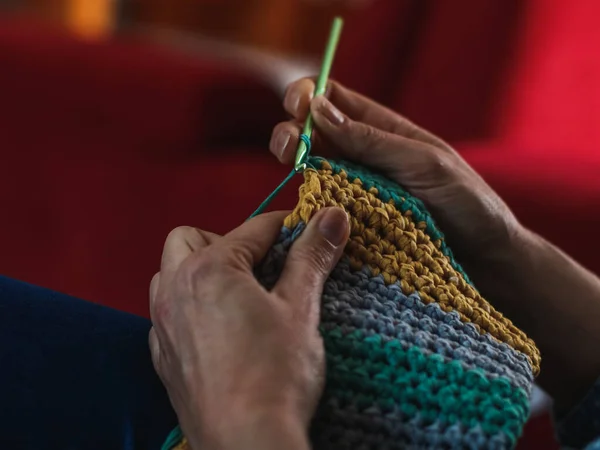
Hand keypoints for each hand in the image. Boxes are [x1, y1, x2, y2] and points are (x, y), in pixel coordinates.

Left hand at [149, 209, 348, 449]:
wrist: (246, 442)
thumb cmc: (275, 375)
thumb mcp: (300, 308)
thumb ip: (311, 257)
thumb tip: (333, 215)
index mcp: (210, 269)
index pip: (254, 229)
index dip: (287, 225)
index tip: (309, 231)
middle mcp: (175, 290)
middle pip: (191, 238)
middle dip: (227, 240)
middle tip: (262, 262)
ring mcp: (164, 325)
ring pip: (169, 274)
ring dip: (199, 270)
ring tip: (237, 291)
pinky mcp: (164, 357)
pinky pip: (166, 315)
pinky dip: (188, 307)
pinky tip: (218, 328)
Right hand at [270, 78, 519, 266]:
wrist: (488, 260)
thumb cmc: (469, 205)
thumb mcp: (425, 163)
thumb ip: (372, 140)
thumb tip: (317, 109)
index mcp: (385, 131)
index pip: (334, 100)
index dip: (308, 96)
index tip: (296, 108)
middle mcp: (366, 158)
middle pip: (313, 134)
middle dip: (291, 132)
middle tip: (288, 149)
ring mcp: (358, 191)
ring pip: (313, 169)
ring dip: (295, 163)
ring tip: (292, 167)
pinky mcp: (354, 224)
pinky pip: (322, 209)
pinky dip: (306, 203)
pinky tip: (302, 206)